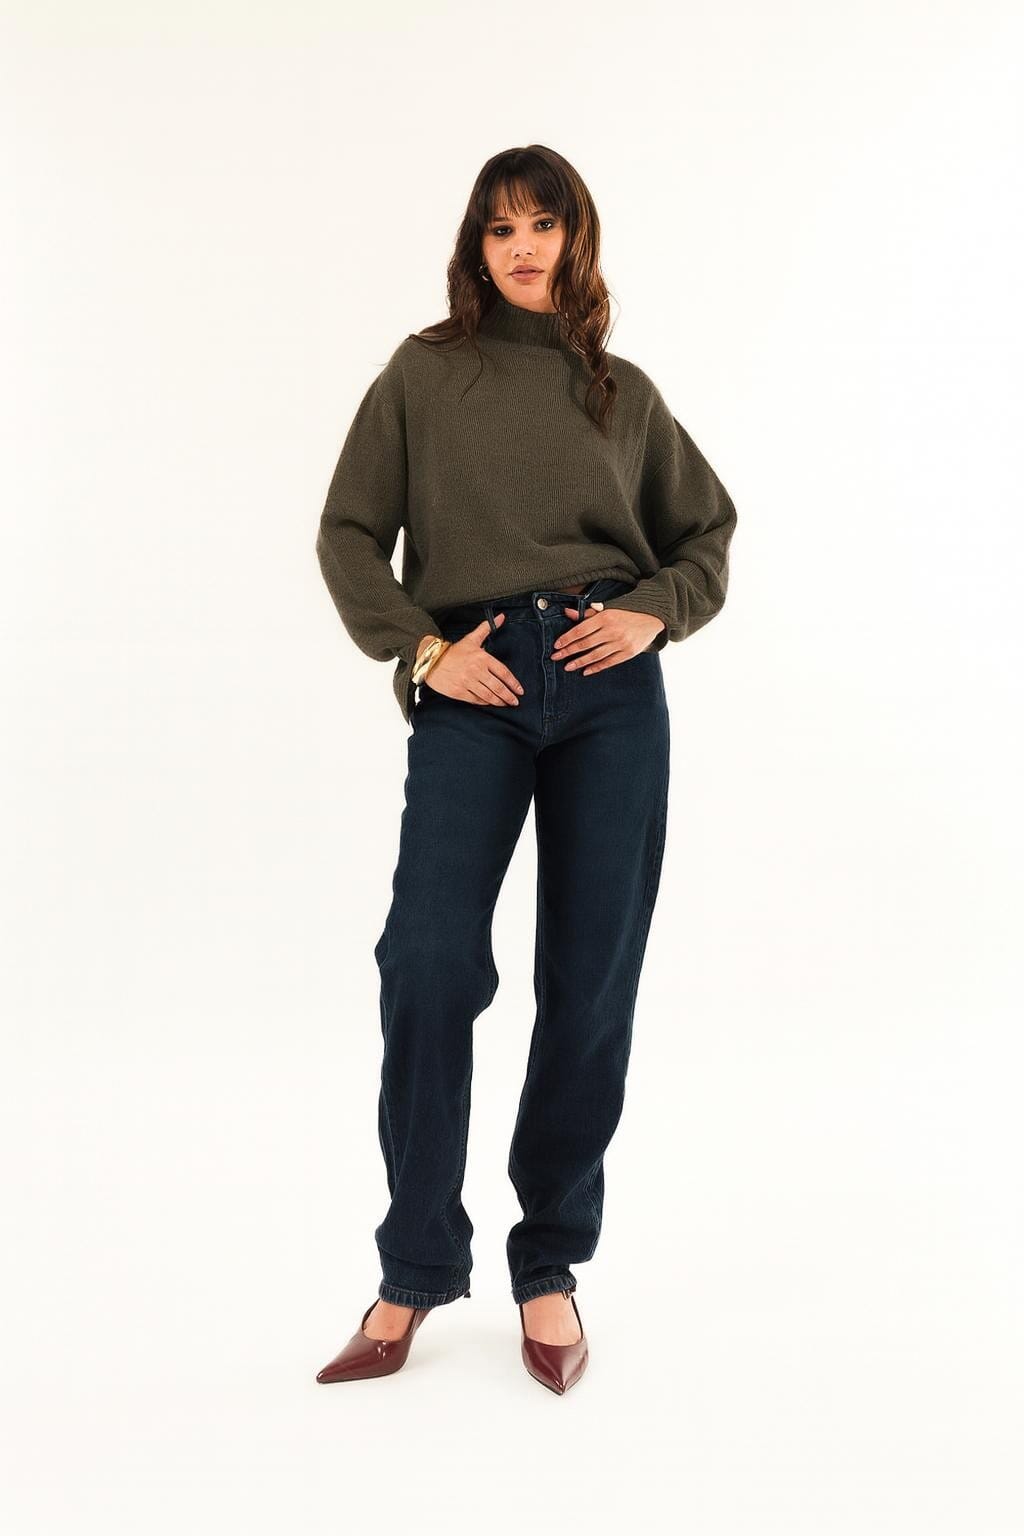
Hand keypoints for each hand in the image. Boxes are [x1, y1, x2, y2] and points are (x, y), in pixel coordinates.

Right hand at [425, 613, 524, 704]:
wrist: (431, 660)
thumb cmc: (453, 651)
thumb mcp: (471, 638)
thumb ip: (487, 628)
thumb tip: (502, 617)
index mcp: (482, 658)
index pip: (503, 672)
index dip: (513, 683)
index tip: (520, 690)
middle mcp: (476, 670)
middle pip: (498, 687)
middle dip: (509, 696)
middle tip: (515, 701)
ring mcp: (467, 682)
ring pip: (488, 695)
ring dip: (499, 702)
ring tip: (505, 704)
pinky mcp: (459, 692)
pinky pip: (476, 700)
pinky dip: (485, 702)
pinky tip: (490, 703)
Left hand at [551, 601, 665, 673]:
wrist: (652, 618)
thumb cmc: (626, 613)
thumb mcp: (607, 609)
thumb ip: (586, 613)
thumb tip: (567, 612)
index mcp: (605, 617)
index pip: (581, 630)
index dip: (567, 638)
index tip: (556, 645)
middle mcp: (612, 631)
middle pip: (585, 643)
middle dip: (569, 651)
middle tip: (555, 657)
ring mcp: (621, 643)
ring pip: (596, 655)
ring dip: (580, 662)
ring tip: (568, 667)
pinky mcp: (628, 653)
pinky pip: (609, 662)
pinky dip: (596, 667)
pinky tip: (586, 671)